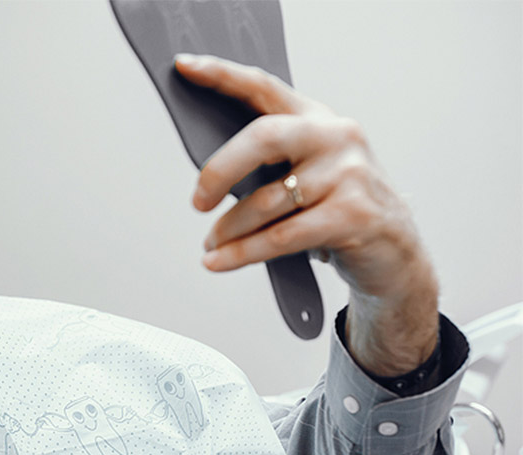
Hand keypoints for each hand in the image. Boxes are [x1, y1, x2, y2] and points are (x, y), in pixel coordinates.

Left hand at [176, 53, 437, 375]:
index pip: (264, 87)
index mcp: (317, 119)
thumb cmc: (338, 210)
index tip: (184, 67)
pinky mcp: (353, 215)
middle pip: (263, 137)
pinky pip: (281, 236)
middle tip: (198, 201)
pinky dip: (242, 252)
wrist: (396, 253)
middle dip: (220, 170)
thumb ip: (269, 163)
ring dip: (228, 229)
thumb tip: (206, 177)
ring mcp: (349, 174)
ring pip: (266, 200)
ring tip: (210, 245)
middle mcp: (336, 137)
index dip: (222, 75)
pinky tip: (219, 261)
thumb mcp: (308, 174)